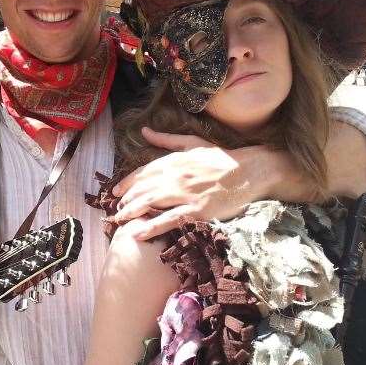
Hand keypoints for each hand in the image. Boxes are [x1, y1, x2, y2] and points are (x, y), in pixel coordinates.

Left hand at [111, 127, 295, 238]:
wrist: (249, 171)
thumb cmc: (222, 158)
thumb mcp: (193, 144)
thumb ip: (167, 139)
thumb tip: (145, 130)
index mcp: (175, 160)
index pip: (144, 172)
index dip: (128, 182)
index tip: (116, 191)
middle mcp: (177, 176)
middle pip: (143, 189)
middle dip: (127, 200)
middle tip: (116, 210)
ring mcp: (186, 194)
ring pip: (151, 203)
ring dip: (132, 212)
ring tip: (120, 220)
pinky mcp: (197, 210)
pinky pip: (170, 219)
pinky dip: (153, 226)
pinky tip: (139, 234)